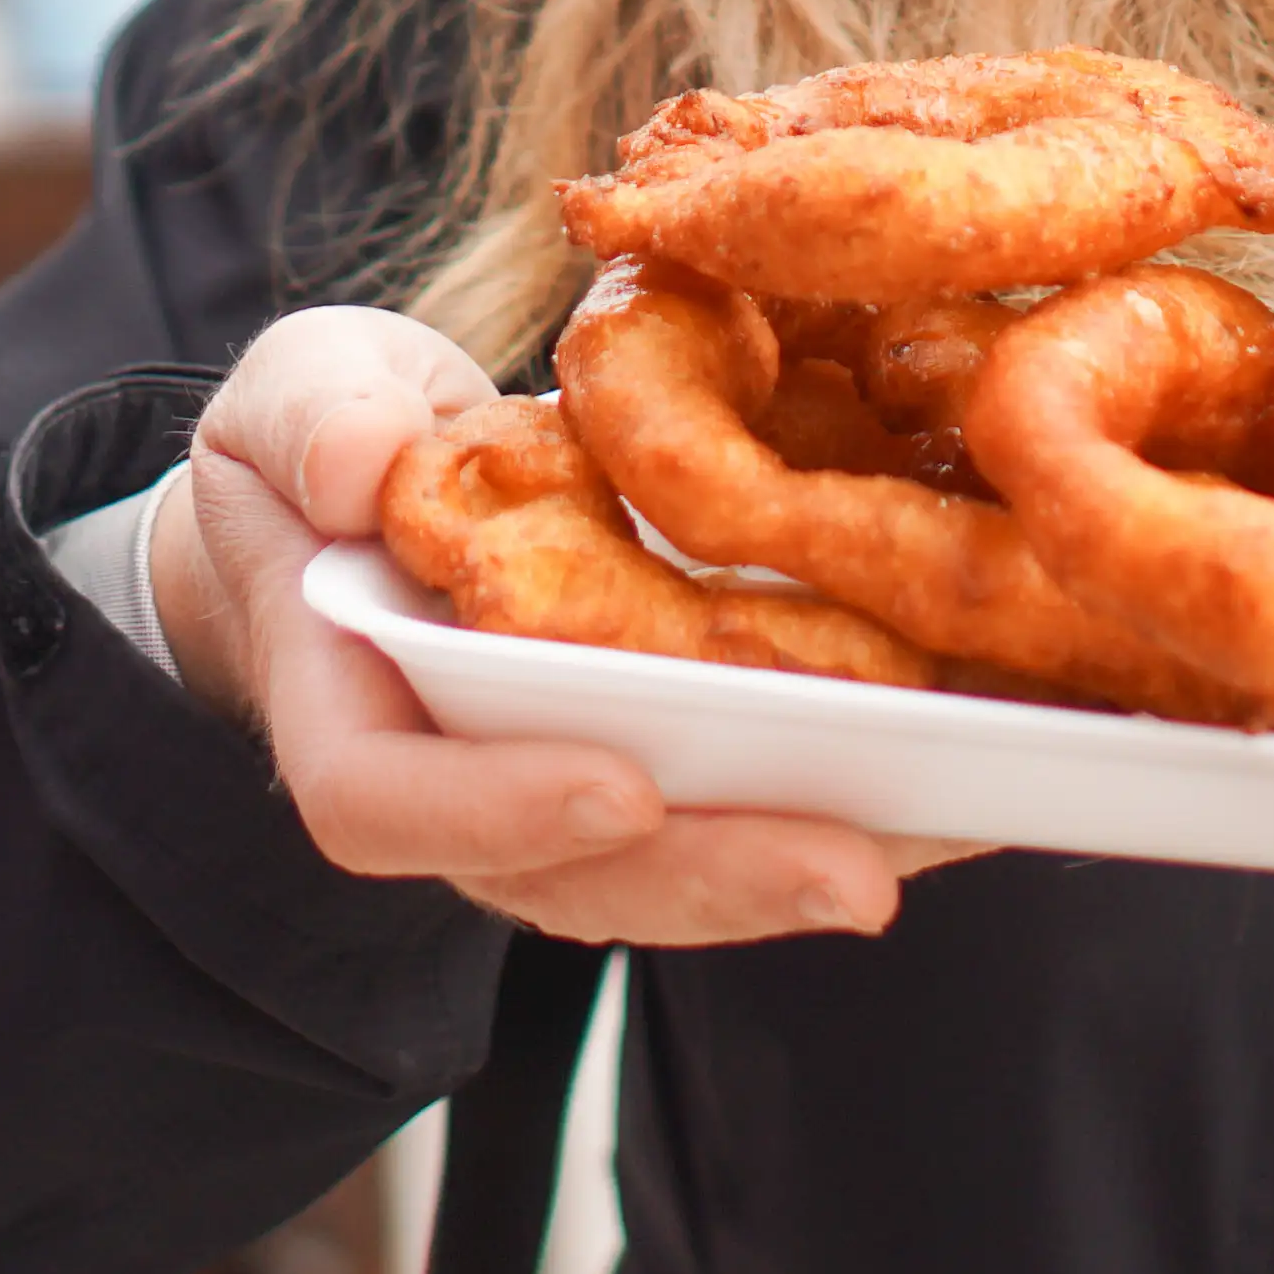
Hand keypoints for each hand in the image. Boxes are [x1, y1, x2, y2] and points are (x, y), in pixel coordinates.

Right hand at [152, 305, 969, 949]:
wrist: (369, 484)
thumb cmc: (326, 439)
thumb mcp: (297, 396)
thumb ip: (314, 423)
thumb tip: (359, 467)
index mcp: (349, 710)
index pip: (388, 805)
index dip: (499, 810)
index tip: (617, 781)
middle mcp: (465, 784)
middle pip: (574, 877)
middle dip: (716, 874)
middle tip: (853, 869)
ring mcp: (566, 789)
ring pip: (681, 868)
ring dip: (812, 860)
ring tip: (949, 833)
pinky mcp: (658, 758)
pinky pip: (748, 802)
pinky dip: (855, 801)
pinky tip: (975, 783)